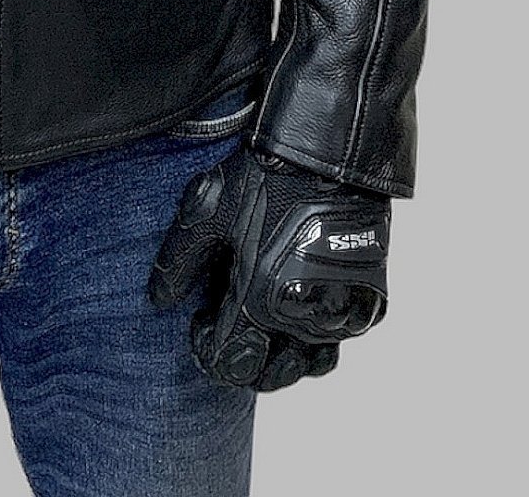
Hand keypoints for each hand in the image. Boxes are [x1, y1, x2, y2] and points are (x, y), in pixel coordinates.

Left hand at [148, 145, 388, 391]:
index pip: (230, 363)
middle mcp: (304, 318)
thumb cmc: (265, 179)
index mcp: (260, 302)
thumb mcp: (209, 213)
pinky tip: (304, 308)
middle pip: (274, 374)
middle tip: (234, 334)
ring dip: (289, 357)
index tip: (204, 325)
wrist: (328, 155)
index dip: (209, 351)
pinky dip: (323, 335)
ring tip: (270, 330)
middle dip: (248, 364)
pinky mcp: (369, 297)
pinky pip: (344, 335)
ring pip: (313, 363)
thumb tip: (159, 300)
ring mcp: (340, 310)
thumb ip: (179, 262)